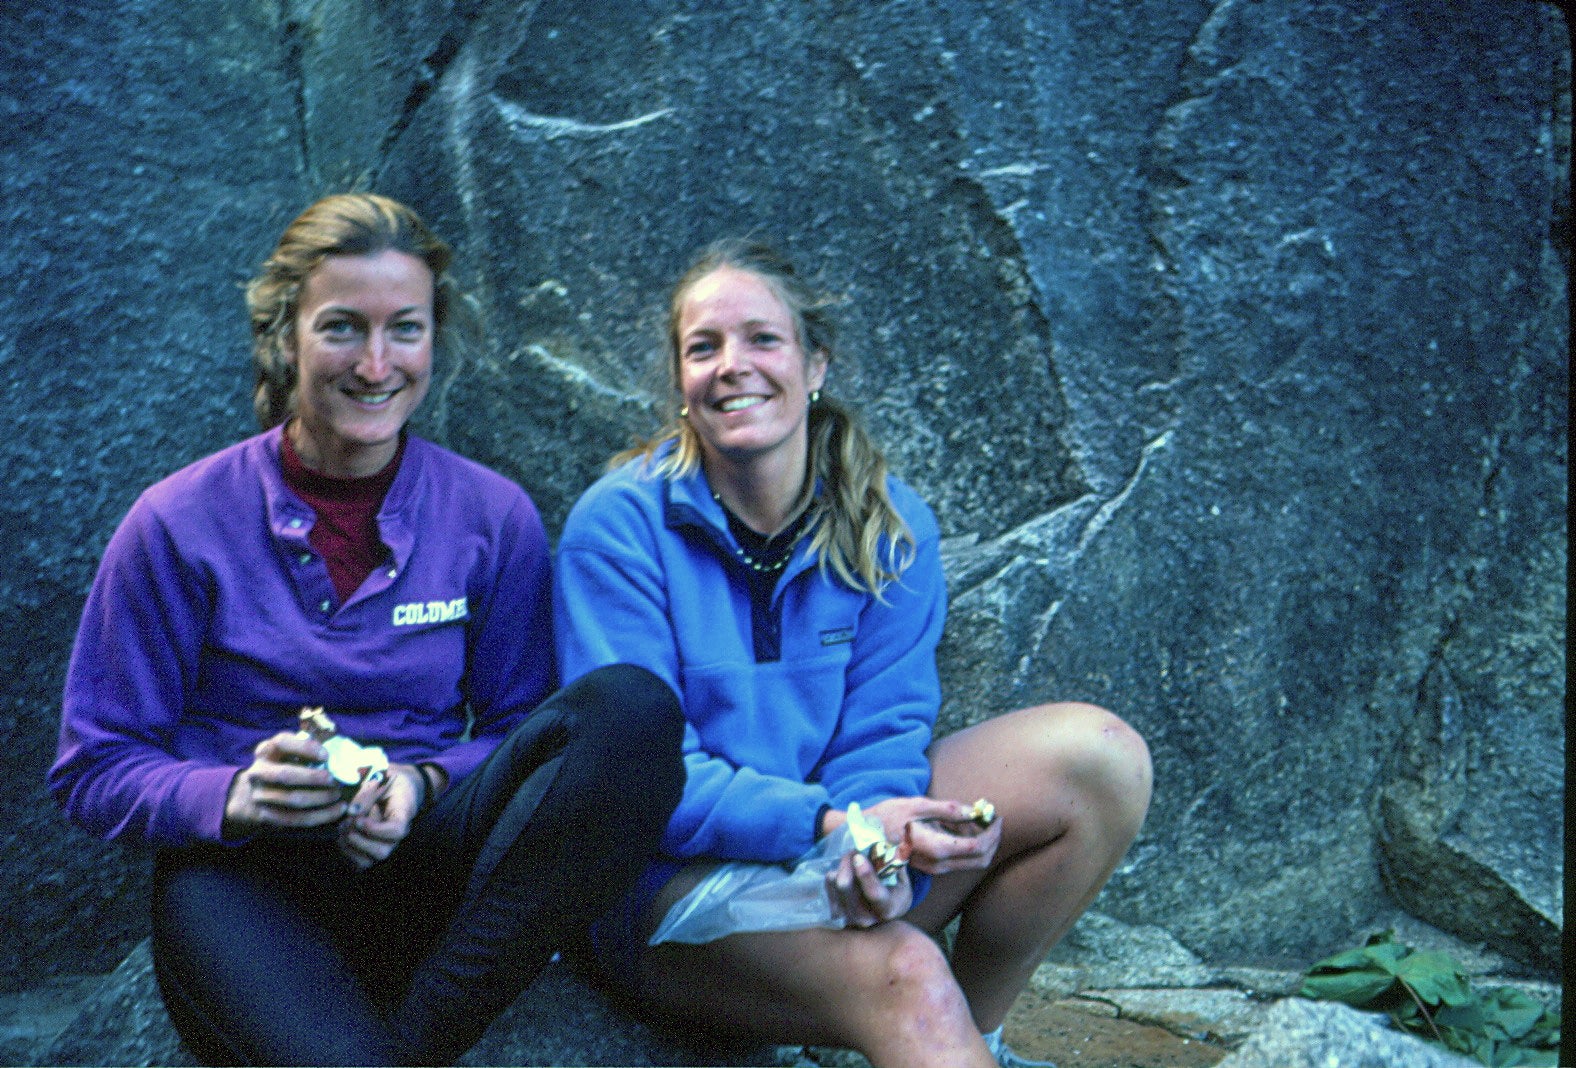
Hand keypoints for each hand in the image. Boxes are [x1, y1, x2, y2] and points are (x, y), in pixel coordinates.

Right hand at [222, 730, 346, 838]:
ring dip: (320, 798)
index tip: (326, 755)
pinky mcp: (264, 815)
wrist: (254, 795)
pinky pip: (295, 819)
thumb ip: (308, 751)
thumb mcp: (289, 754)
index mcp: (266, 750)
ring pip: (292, 799)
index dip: (305, 748)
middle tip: (334, 779)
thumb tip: (341, 755)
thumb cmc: (284, 767)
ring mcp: (259, 795)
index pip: (282, 742)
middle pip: (285, 774)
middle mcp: (258, 771)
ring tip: (338, 795)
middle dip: (313, 778)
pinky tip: (338, 810)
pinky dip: (320, 816)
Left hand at [336, 762, 425, 869]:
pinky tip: (341, 834)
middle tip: (348, 823)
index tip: (360, 820)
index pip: (397, 831)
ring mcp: (383, 843)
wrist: (395, 786)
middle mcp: (395, 833)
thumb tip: (351, 811)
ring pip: (368, 861)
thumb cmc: (389, 778)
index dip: (376, 830)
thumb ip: (367, 791)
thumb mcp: (381, 775)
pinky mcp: (370, 849)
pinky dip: (346, 851)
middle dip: (359, 841)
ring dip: (350, 847)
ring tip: (342, 828)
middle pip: (382, 852)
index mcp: (404, 812)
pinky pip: (358, 863)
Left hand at [827, 847, 912, 927]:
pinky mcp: (837, 915)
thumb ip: (896, 856)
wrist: (886, 908)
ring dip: (842, 866)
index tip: (858, 857)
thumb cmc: (895, 885)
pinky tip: (843, 871)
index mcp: (889, 908)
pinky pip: (828, 887)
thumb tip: (894, 836)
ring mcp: (850, 918)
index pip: (875, 894)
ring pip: (835, 885)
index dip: (865, 874)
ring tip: (851, 859)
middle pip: (846, 886)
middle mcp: (868, 918)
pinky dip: (834, 874)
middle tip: (854, 851)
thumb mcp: (901, 872)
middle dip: (848, 862)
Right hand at [864, 796, 1001, 876]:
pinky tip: (958, 826)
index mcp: (936, 848)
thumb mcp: (915, 805)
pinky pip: (960, 859)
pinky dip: (968, 844)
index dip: (992, 832)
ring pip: (972, 862)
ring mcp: (935, 868)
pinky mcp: (932, 866)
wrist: (863, 839)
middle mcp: (939, 864)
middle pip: (981, 859)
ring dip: (981, 841)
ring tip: (973, 818)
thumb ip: (946, 809)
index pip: (978, 847)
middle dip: (993, 839)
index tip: (995, 815)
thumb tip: (973, 810)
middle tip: (992, 818)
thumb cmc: (886, 818)